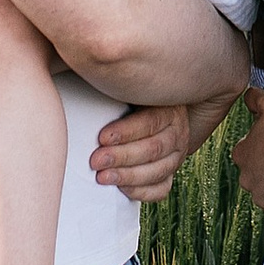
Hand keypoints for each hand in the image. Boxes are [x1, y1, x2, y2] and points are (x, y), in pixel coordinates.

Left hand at [89, 96, 228, 207]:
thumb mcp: (128, 89)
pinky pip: (161, 189)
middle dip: (122, 157)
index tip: (102, 137)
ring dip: (128, 176)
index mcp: (169, 109)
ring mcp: (176, 156)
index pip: (151, 122)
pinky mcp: (169, 174)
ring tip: (102, 178)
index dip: (127, 131)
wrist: (148, 113)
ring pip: (158, 171)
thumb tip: (85, 72)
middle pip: (154, 149)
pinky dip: (142, 192)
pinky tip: (122, 189)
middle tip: (95, 161)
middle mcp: (178, 133)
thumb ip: (113, 84)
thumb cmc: (129, 99)